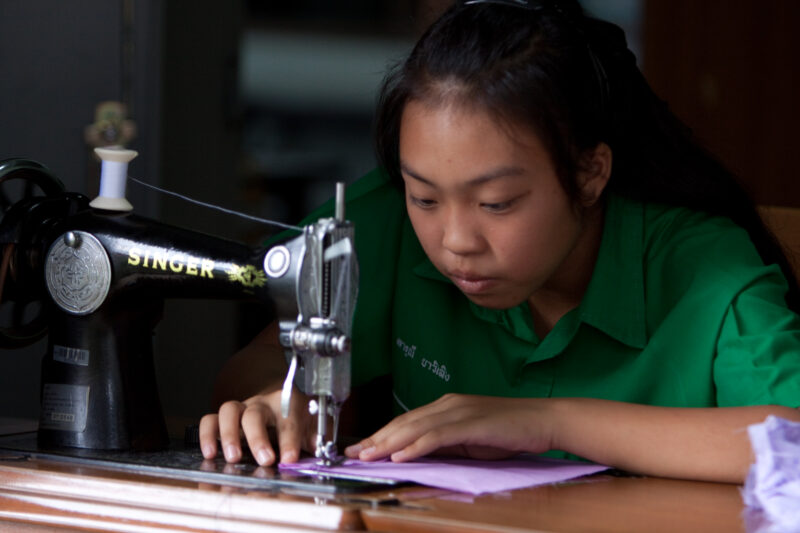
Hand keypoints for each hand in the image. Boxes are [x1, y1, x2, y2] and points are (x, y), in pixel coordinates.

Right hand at [198, 386, 316, 465]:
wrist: (282, 402)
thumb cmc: (298, 416)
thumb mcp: (315, 423)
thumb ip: (318, 434)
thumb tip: (315, 446)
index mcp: (288, 402)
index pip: (288, 418)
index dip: (289, 439)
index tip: (289, 459)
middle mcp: (262, 403)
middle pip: (255, 414)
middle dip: (258, 438)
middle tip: (265, 460)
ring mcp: (242, 408)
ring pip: (229, 411)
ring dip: (229, 435)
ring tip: (233, 457)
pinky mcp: (225, 418)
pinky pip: (210, 419)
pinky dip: (207, 435)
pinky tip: (210, 453)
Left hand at [344, 393, 554, 461]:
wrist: (544, 421)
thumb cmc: (510, 432)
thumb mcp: (470, 440)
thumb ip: (445, 444)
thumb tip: (417, 456)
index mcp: (447, 406)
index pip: (407, 421)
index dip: (381, 435)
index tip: (361, 448)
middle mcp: (449, 404)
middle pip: (404, 422)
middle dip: (376, 439)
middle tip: (353, 454)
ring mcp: (459, 411)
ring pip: (415, 427)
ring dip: (388, 443)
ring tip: (367, 456)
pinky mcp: (471, 423)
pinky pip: (437, 435)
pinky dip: (416, 446)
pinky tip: (400, 456)